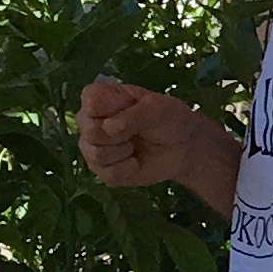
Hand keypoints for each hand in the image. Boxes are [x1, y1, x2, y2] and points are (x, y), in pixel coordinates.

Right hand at [78, 78, 209, 191]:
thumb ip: (133, 115)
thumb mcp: (158, 109)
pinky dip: (128, 169)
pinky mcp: (102, 170)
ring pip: (96, 154)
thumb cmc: (169, 120)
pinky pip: (108, 174)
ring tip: (135, 145)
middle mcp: (91, 121)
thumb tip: (109, 128)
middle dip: (120, 134)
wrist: (183, 147)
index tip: (132, 106)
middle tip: (137, 130)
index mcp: (101, 97)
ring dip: (124, 151)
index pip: (90, 101)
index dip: (113, 107)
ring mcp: (93, 146)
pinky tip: (135, 161)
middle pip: (90, 131)